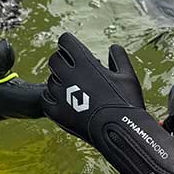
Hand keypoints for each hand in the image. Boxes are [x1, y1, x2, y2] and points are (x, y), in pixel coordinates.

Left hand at [43, 33, 173, 173]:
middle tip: (72, 69)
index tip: (72, 48)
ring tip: (72, 89)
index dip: (69, 43)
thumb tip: (113, 47)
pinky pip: (46, 99)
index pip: (65, 41)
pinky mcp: (56, 112)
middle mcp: (69, 76)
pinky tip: (64, 102)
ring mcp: (61, 95)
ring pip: (50, 80)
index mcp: (85, 63)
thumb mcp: (128, 75)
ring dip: (59, 81)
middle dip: (62, 61)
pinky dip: (53, 99)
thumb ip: (119, 57)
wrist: (121, 131)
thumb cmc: (127, 103)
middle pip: (54, 60)